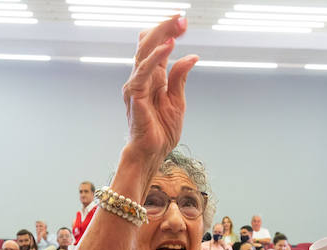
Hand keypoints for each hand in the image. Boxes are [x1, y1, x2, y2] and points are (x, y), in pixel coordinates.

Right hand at [123, 16, 197, 171]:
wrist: (152, 153)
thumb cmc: (161, 131)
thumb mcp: (177, 101)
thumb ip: (179, 78)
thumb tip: (191, 56)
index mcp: (153, 77)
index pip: (157, 46)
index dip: (168, 32)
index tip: (183, 22)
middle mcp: (142, 77)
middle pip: (149, 43)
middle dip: (165, 28)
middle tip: (182, 18)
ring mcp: (136, 84)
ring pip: (144, 52)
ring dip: (162, 36)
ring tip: (177, 25)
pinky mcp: (135, 95)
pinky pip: (143, 71)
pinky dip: (155, 57)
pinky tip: (168, 47)